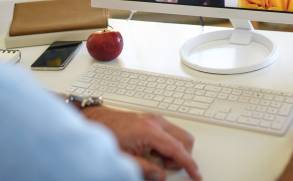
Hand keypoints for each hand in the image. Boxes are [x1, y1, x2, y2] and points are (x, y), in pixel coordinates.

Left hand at [81, 105, 201, 180]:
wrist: (97, 119)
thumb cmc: (107, 134)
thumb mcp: (123, 158)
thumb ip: (143, 168)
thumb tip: (159, 176)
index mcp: (149, 130)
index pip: (177, 148)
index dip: (189, 164)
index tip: (196, 174)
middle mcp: (155, 121)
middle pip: (185, 139)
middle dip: (183, 156)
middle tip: (166, 167)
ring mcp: (155, 118)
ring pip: (179, 134)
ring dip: (175, 150)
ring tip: (156, 158)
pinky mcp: (153, 118)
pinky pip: (171, 132)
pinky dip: (168, 144)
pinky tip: (153, 150)